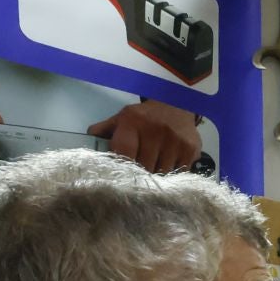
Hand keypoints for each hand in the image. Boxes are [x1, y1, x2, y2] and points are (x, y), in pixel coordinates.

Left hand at [87, 100, 201, 173]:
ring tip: (155, 171)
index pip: (124, 154)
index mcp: (133, 122)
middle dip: (141, 174)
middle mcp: (155, 130)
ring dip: (158, 176)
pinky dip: (173, 174)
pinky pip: (179, 172)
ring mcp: (175, 141)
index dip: (123, 167)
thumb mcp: (123, 118)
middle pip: (144, 167)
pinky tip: (170, 166)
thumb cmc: (145, 116)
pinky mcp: (190, 149)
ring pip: (162, 173)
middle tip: (139, 176)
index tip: (123, 174)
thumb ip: (106, 129)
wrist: (177, 104)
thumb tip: (88, 140)